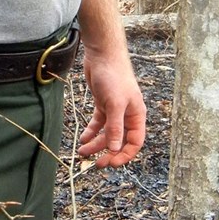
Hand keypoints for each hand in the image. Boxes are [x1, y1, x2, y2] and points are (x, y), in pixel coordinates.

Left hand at [77, 46, 146, 167]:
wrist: (102, 55)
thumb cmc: (114, 76)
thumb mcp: (115, 104)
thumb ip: (115, 127)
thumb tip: (115, 149)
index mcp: (136, 116)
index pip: (134, 142)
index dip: (124, 155)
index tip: (111, 163)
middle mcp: (127, 115)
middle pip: (119, 141)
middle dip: (108, 152)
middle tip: (96, 163)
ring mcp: (114, 110)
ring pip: (106, 134)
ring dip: (95, 144)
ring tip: (82, 152)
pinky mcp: (103, 105)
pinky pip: (98, 123)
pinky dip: (91, 132)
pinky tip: (82, 138)